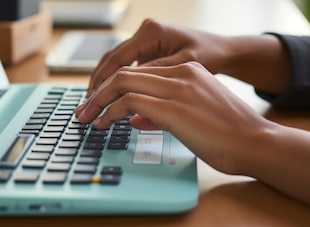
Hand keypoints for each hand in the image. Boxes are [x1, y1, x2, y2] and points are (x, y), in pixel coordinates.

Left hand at [76, 62, 275, 174]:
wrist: (257, 142)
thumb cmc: (230, 135)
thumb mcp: (195, 116)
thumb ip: (164, 112)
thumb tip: (137, 117)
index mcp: (188, 72)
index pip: (139, 73)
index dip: (114, 88)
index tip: (99, 104)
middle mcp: (181, 74)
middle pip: (125, 73)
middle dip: (98, 93)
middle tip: (83, 110)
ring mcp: (177, 88)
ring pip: (122, 83)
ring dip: (98, 102)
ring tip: (86, 118)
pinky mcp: (174, 107)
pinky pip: (129, 102)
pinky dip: (109, 113)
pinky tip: (103, 124)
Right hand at [88, 19, 232, 96]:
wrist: (225, 50)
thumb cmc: (212, 57)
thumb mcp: (185, 68)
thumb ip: (156, 79)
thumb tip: (129, 97)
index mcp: (151, 33)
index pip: (117, 61)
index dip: (102, 85)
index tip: (92, 104)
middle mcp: (145, 33)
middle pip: (110, 62)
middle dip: (96, 87)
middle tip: (84, 111)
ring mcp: (145, 41)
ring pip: (115, 65)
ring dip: (102, 86)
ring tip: (91, 107)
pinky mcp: (148, 51)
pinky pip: (126, 67)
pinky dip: (115, 84)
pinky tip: (108, 100)